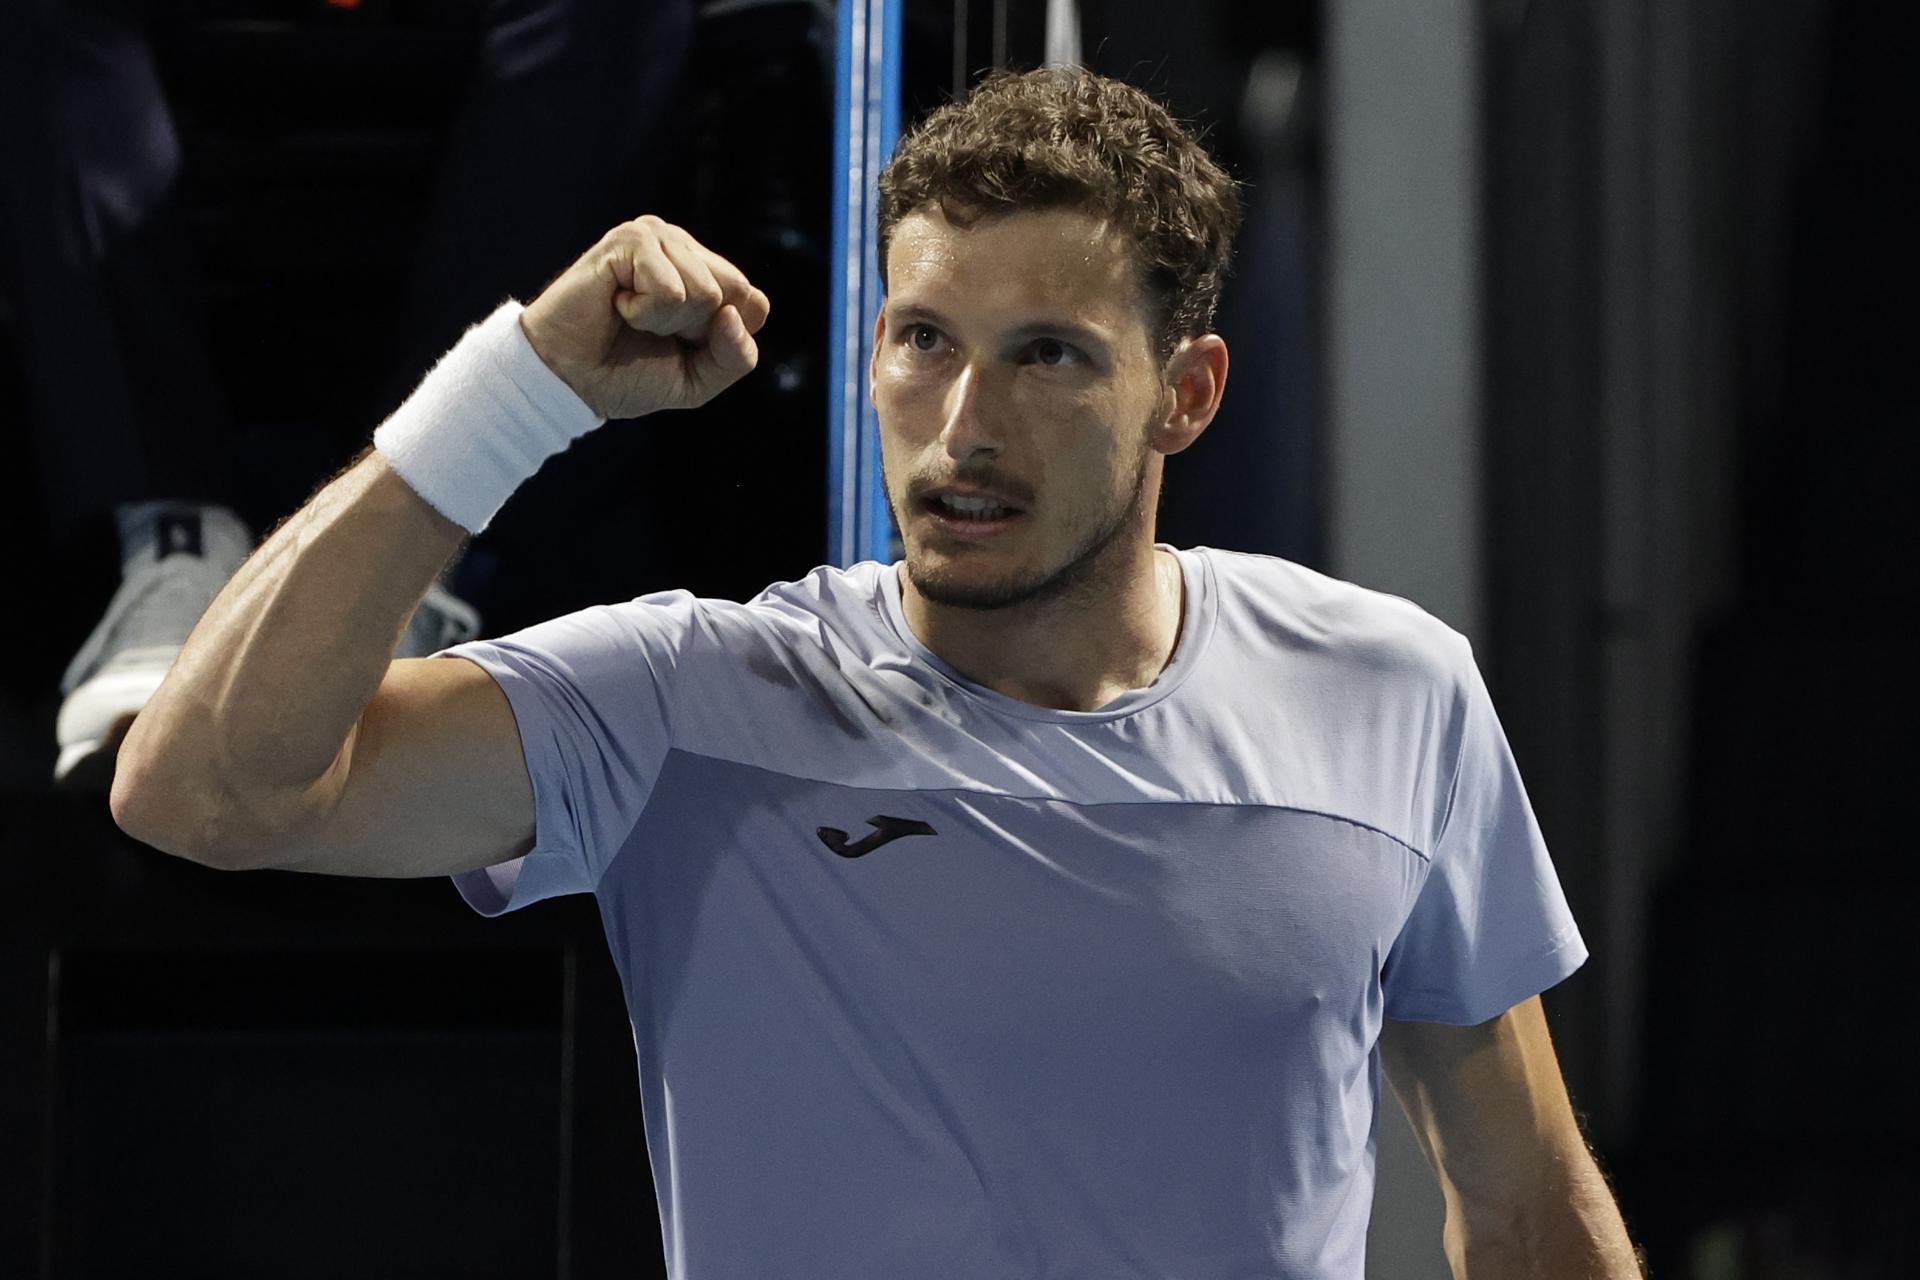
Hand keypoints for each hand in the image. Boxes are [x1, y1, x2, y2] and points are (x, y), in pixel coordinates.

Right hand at [518, 215, 771, 419]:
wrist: (569, 380)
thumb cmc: (627, 374)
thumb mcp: (699, 380)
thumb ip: (736, 357)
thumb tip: (733, 315)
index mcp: (706, 273)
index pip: (753, 301)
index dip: (720, 338)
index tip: (677, 343)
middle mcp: (684, 247)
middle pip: (733, 292)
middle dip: (694, 329)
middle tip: (650, 329)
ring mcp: (657, 237)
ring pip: (703, 291)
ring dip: (664, 321)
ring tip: (629, 316)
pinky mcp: (629, 239)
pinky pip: (670, 289)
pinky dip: (644, 312)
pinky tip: (616, 304)